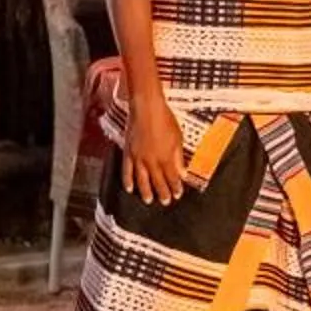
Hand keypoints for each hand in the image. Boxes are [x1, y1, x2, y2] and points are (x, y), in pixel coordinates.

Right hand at [121, 88, 187, 207]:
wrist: (147, 108)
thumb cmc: (165, 119)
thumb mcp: (178, 138)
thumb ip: (179, 158)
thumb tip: (183, 173)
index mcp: (166, 157)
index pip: (172, 177)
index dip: (175, 187)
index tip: (178, 194)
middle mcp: (152, 160)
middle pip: (158, 181)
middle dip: (163, 192)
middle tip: (165, 202)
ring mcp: (139, 158)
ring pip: (142, 179)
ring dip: (146, 191)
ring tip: (149, 200)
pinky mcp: (128, 152)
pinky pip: (127, 170)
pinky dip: (128, 180)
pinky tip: (129, 188)